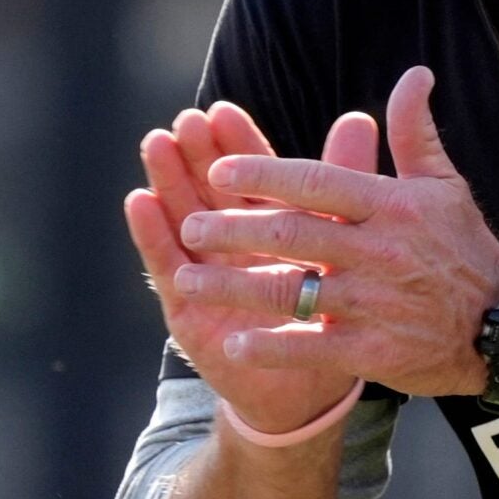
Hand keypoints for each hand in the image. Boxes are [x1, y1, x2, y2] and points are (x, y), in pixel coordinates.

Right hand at [124, 101, 373, 436]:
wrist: (316, 387)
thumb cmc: (329, 312)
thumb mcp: (342, 243)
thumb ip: (346, 183)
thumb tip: (360, 119)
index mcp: (271, 225)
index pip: (251, 177)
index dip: (237, 144)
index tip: (222, 110)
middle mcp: (233, 245)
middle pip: (209, 189)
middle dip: (197, 153)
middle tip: (185, 119)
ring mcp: (207, 275)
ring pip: (183, 218)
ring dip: (167, 181)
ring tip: (156, 143)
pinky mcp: (190, 310)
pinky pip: (167, 268)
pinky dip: (151, 234)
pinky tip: (139, 202)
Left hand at [173, 66, 498, 399]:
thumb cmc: (466, 250)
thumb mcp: (445, 185)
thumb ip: (416, 132)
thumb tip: (414, 74)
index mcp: (391, 206)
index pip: (316, 181)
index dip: (263, 174)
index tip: (219, 169)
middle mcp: (379, 251)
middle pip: (290, 234)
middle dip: (231, 229)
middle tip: (191, 225)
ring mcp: (375, 303)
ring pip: (290, 290)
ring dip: (232, 285)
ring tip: (188, 279)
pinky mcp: (375, 350)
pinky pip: (311, 347)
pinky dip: (272, 346)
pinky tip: (237, 341)